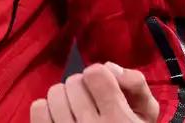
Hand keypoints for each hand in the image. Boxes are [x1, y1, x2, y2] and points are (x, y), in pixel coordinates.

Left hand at [30, 62, 160, 122]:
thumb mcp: (145, 115)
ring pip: (55, 92)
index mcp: (119, 119)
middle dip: (82, 87)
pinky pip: (38, 108)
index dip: (98, 75)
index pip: (96, 74)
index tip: (101, 86)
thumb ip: (135, 84)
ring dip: (65, 97)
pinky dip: (47, 108)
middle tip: (90, 101)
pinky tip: (59, 117)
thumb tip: (108, 67)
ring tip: (75, 109)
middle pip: (74, 82)